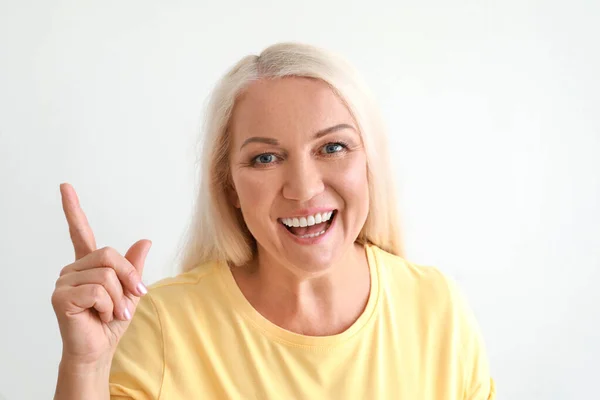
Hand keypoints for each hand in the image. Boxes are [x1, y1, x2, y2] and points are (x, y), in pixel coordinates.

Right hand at [51, 183, 151, 365]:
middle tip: (131, 300)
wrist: (99, 349)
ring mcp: (65, 281)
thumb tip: (145, 240)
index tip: (65, 186)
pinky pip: (98, 291)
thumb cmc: (111, 321)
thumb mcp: (130, 291)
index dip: (72, 208)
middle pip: (109, 255)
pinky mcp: (62, 296)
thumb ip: (134, 267)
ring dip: (119, 298)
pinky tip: (100, 315)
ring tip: (113, 312)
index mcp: (88, 264)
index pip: (79, 231)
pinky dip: (108, 306)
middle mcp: (73, 269)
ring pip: (106, 275)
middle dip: (128, 278)